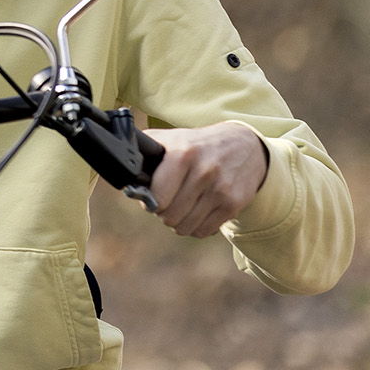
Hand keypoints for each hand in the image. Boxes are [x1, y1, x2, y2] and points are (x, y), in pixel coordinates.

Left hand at [144, 123, 268, 236]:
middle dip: (163, 212)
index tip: (151, 197)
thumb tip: (124, 172)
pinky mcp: (233, 205)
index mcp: (183, 153)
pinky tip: (196, 212)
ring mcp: (221, 190)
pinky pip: (203, 231)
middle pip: (170, 215)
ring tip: (180, 207)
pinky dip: (195, 226)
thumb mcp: (170, 138)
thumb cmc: (197, 144)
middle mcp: (204, 172)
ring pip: (186, 227)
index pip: (158, 196)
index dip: (149, 201)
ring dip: (178, 221)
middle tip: (166, 203)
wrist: (244, 145)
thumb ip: (145, 152)